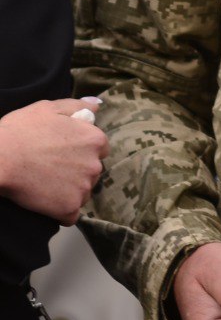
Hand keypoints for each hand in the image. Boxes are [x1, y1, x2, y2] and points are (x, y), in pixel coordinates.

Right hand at [0, 96, 108, 223]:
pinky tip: (45, 199)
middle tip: (51, 167)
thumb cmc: (20, 131)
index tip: (63, 152)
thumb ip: (77, 106)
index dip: (81, 150)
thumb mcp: (48, 108)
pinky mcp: (69, 208)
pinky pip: (71, 213)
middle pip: (93, 171)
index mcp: (94, 140)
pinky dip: (61, 210)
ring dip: (70, 190)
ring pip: (83, 192)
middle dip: (77, 170)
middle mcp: (95, 165)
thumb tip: (97, 106)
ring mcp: (83, 189)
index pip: (100, 148)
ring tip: (46, 182)